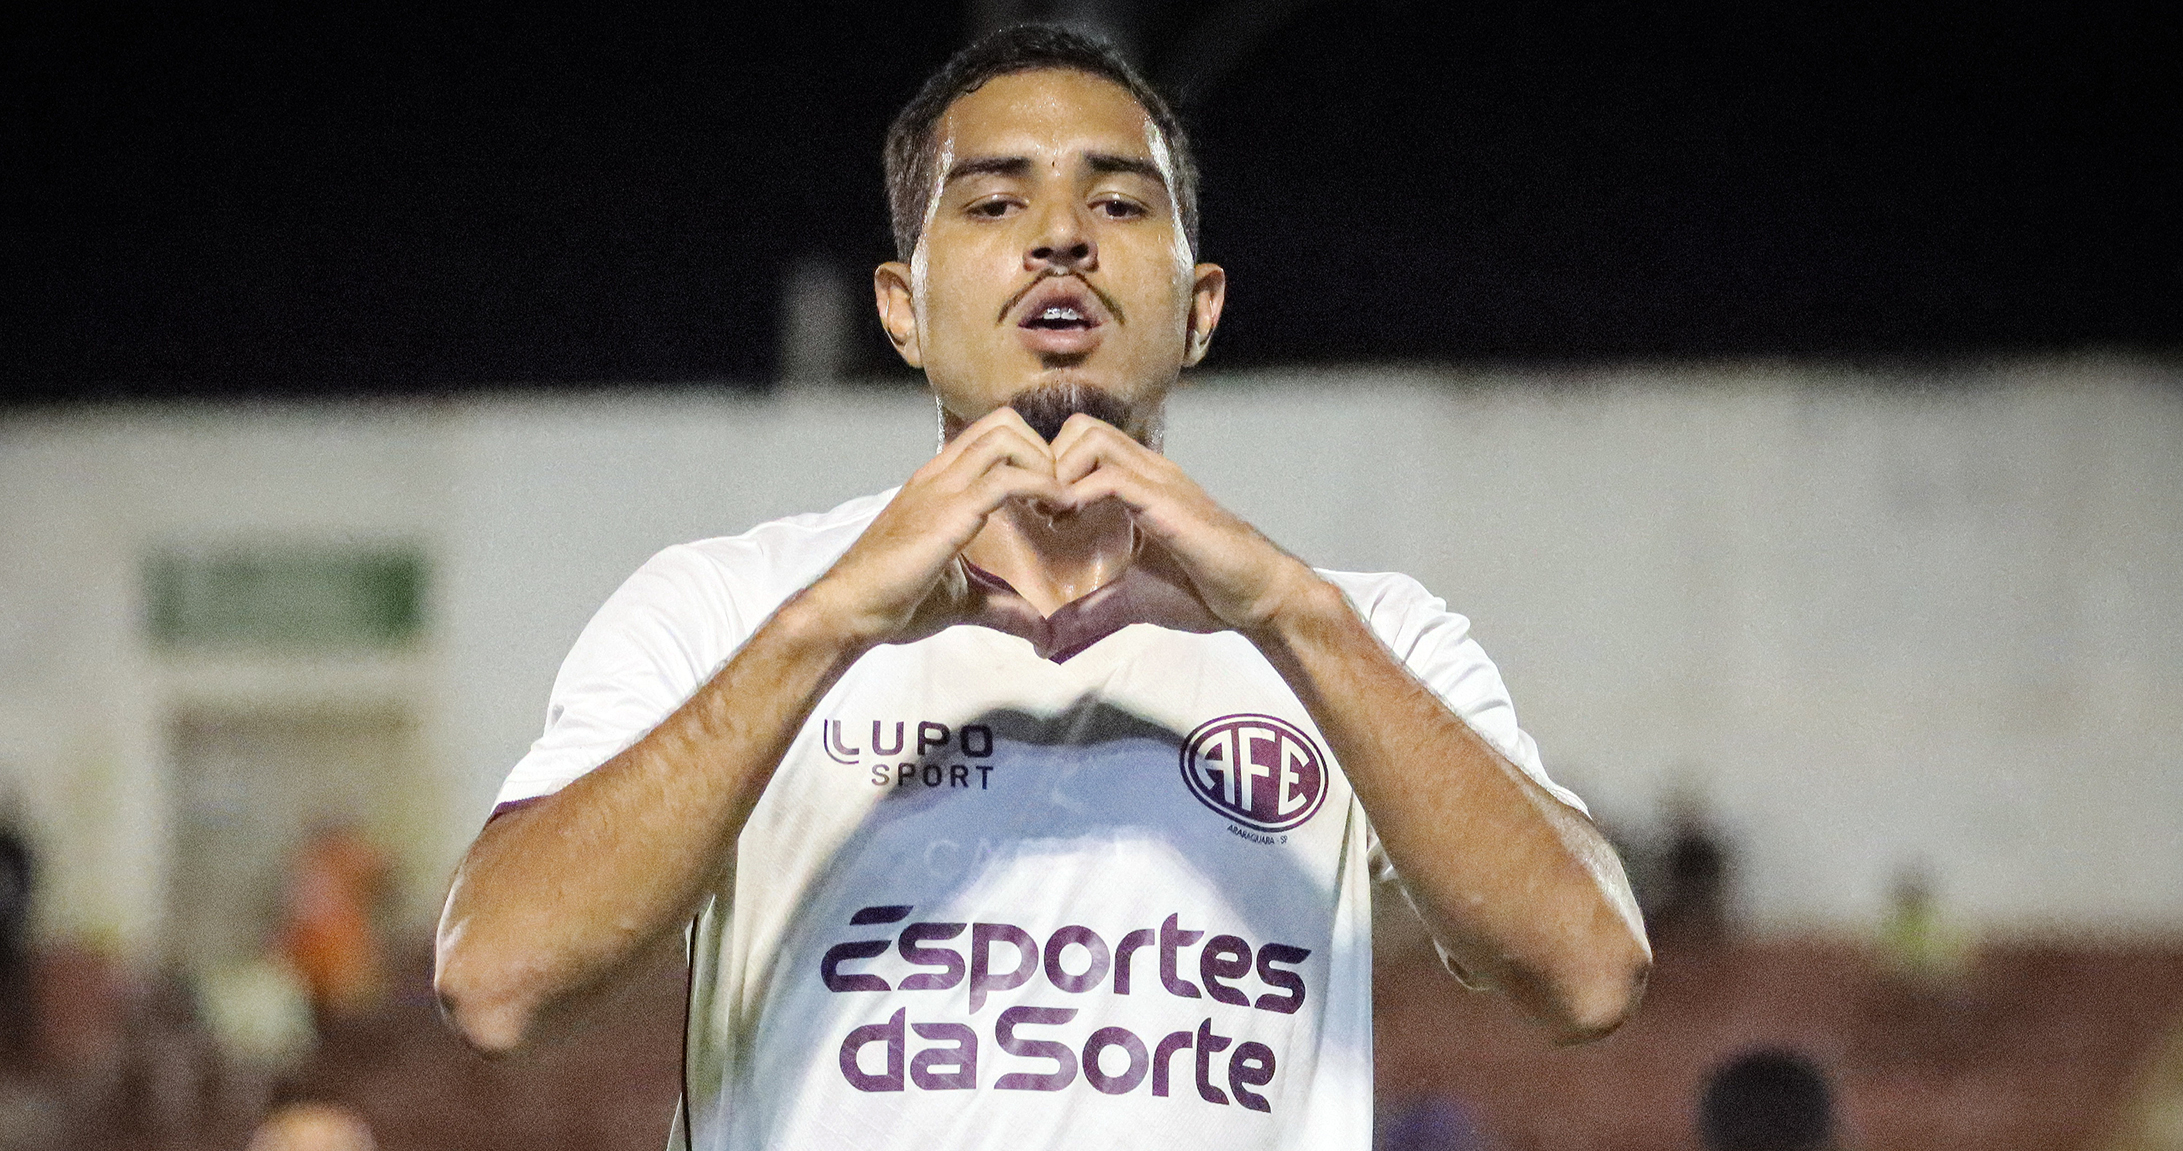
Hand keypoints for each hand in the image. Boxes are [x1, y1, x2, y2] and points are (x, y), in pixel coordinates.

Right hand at [808, 407, 1066, 644]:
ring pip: (1006, 436)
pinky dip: (1044, 486)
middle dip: (1044, 450)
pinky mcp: (949, 513)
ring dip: (1046, 463)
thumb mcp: (961, 598)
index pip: (991, 436)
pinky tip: (1059, 511)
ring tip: (1061, 504)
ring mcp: (942, 489)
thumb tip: (1040, 631)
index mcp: (938, 484)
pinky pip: (1006, 478)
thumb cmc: (891, 602)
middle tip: (1059, 496)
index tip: (1052, 498)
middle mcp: (939, 476)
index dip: (1031, 454)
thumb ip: (1002, 605)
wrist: (848, 611)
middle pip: (1003, 422)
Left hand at [1049, 414, 1321, 630]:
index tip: (1034, 511)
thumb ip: (1091, 610)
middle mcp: (1148, 471)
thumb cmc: (1204, 591)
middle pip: (1080, 427)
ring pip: (1090, 438)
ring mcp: (1158, 482)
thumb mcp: (1132, 599)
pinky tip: (1068, 524)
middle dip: (1046, 461)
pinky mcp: (1166, 504)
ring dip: (1058, 471)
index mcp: (1139, 484)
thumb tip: (1048, 641)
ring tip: (1053, 515)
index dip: (1048, 468)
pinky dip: (1077, 494)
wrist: (1259, 596)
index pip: (1082, 442)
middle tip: (1038, 508)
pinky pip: (1112, 478)